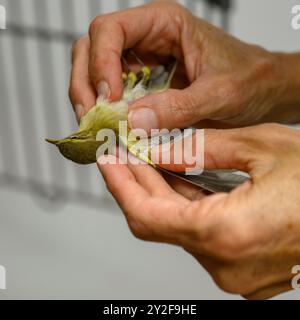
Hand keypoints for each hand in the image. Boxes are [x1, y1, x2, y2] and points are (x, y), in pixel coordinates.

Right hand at [69, 0, 299, 126]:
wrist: (262, 92)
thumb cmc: (250, 80)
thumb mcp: (220, 93)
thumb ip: (178, 107)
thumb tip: (131, 121)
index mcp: (163, 24)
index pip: (110, 31)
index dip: (101, 63)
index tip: (108, 98)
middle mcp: (146, 40)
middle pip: (91, 50)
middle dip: (84, 84)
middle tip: (90, 117)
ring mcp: (141, 65)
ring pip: (95, 73)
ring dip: (90, 101)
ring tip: (98, 128)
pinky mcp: (143, 88)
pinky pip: (112, 96)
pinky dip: (105, 114)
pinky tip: (111, 131)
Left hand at [98, 123, 299, 298]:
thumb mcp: (261, 147)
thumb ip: (199, 150)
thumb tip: (157, 149)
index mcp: (228, 235)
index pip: (147, 215)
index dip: (121, 185)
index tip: (107, 159)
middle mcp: (225, 264)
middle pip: (156, 222)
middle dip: (135, 185)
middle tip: (121, 153)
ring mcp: (233, 271)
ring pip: (176, 228)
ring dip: (158, 194)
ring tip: (144, 159)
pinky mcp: (240, 267)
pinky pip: (197, 234)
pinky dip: (182, 206)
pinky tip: (175, 180)